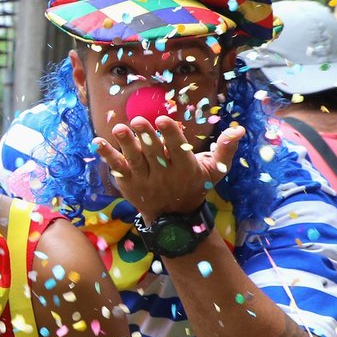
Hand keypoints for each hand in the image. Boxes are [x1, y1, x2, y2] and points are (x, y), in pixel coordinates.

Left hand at [92, 116, 241, 221]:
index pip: (177, 149)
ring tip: (119, 128)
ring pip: (134, 160)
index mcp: (185, 168)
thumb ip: (224, 149)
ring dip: (126, 144)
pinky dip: (107, 156)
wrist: (173, 217)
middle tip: (137, 120)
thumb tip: (239, 128)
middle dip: (146, 137)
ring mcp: (144, 180)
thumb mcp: (214, 171)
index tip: (162, 120)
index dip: (170, 135)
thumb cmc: (195, 185)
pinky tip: (97, 142)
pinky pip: (117, 168)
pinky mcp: (129, 183)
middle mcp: (164, 175)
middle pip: (154, 154)